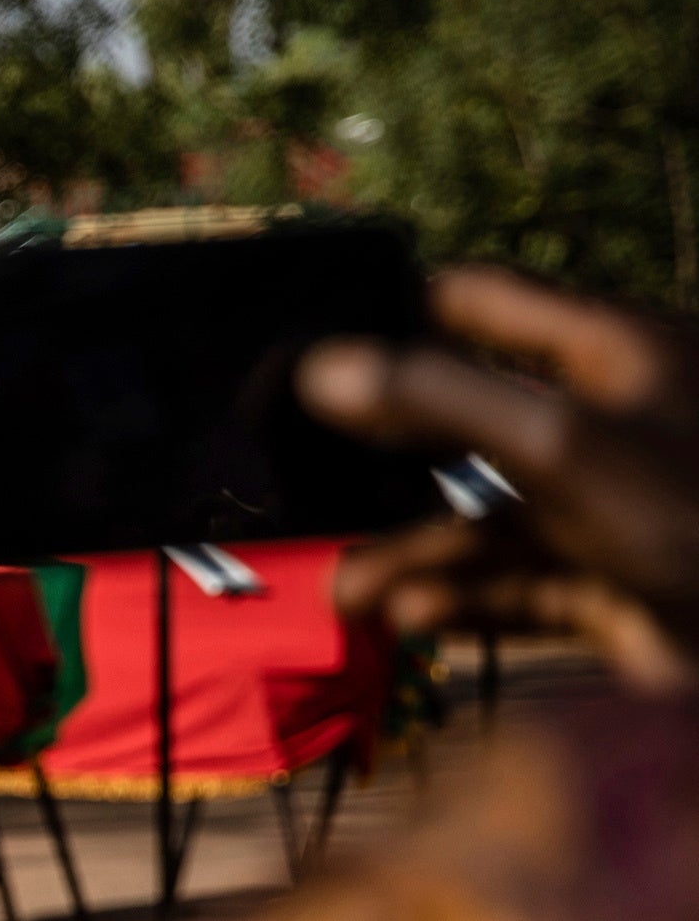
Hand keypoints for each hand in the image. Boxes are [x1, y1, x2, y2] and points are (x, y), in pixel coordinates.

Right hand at [302, 268, 698, 693]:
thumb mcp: (562, 443)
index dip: (394, 310)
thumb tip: (322, 368)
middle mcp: (609, 421)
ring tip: (346, 592)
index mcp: (611, 353)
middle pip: (468, 420)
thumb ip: (438, 400)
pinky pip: (521, 588)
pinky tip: (411, 619)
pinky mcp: (619, 589)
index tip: (309, 343)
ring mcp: (613, 508)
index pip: (481, 301)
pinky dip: (464, 603)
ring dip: (413, 554)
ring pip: (488, 521)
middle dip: (382, 457)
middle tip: (301, 482)